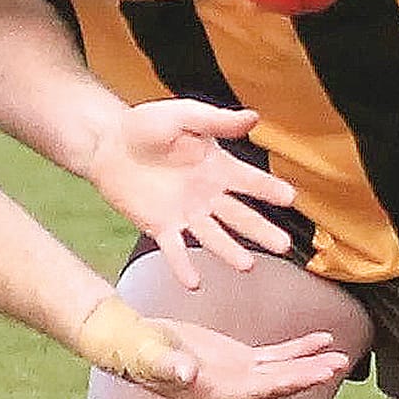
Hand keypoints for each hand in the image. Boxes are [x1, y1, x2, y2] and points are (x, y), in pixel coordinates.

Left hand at [87, 99, 297, 290]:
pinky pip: (175, 249)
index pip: (249, 180)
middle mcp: (207, 194)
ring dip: (229, 251)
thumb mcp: (182, 116)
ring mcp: (185, 213)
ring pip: (214, 236)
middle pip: (240, 216)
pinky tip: (193, 283)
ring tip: (246, 266)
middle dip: (261, 230)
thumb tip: (253, 117)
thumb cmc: (146, 126)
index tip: (290, 197)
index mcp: (217, 167)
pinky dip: (183, 266)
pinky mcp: (160, 226)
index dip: (268, 189)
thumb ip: (215, 121)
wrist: (108, 145)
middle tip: (283, 245)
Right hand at [128, 323, 349, 398]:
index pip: (261, 389)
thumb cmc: (139, 353)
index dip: (289, 383)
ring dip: (311, 363)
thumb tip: (187, 372)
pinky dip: (299, 348)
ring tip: (339, 355)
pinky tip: (320, 339)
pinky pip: (276, 355)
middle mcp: (235, 388)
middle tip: (337, 365)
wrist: (134, 344)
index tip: (314, 376)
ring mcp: (240, 373)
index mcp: (218, 392)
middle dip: (309, 375)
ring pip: (284, 369)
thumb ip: (170, 366)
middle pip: (280, 383)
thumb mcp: (152, 356)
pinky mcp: (240, 357)